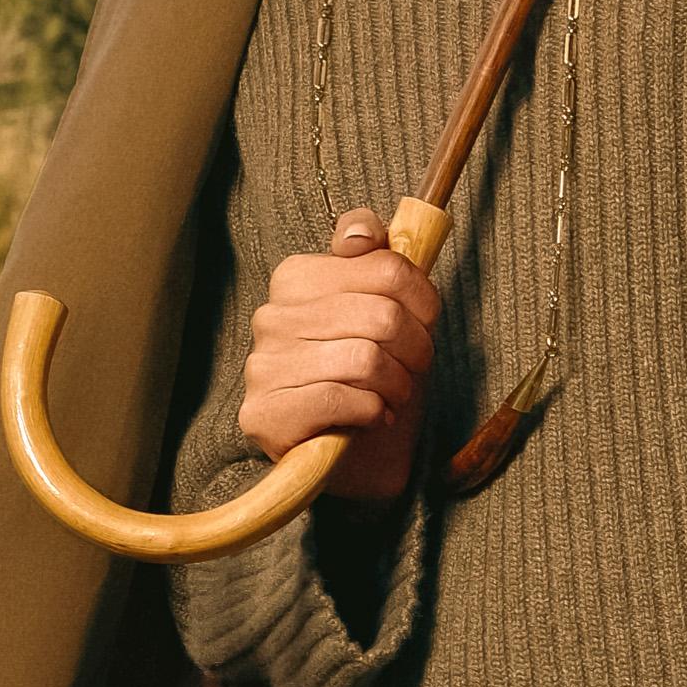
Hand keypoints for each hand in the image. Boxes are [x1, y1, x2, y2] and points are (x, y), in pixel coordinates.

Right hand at [244, 211, 437, 505]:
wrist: (351, 454)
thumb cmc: (370, 377)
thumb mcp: (383, 310)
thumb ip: (375, 259)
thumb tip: (359, 231)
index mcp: (296, 277)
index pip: (386, 267)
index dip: (424, 301)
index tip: (424, 324)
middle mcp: (270, 316)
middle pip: (382, 315)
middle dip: (414, 349)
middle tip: (412, 370)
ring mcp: (262, 365)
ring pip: (366, 358)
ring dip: (396, 385)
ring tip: (392, 395)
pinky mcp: (264, 414)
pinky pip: (342, 398)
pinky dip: (372, 411)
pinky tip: (371, 417)